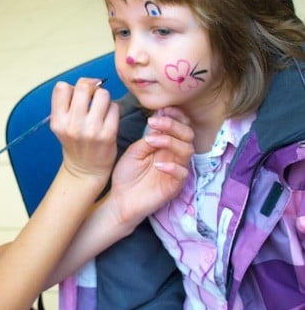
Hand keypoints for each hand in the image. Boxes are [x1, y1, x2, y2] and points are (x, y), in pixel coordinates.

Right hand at [50, 78, 118, 185]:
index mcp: (58, 121)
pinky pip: (114, 107)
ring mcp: (91, 130)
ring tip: (101, 107)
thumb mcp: (61, 125)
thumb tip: (90, 82)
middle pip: (83, 87)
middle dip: (90, 87)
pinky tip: (108, 118)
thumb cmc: (75, 142)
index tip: (77, 96)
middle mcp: (72, 125)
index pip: (61, 87)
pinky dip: (112, 109)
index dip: (71, 87)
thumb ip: (68, 103)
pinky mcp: (108, 134)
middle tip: (93, 96)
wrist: (85, 170)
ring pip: (102, 94)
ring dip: (103, 97)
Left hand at [109, 107, 193, 224]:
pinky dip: (172, 166)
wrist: (120, 200)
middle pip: (188, 135)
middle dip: (173, 125)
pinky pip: (182, 173)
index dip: (176, 116)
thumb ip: (148, 139)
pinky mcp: (175, 186)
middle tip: (154, 122)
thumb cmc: (127, 175)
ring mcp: (176, 170)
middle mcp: (174, 155)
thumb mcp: (134, 151)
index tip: (163, 109)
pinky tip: (159, 165)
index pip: (181, 126)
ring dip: (170, 141)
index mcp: (166, 144)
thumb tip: (158, 122)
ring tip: (151, 141)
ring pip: (187, 150)